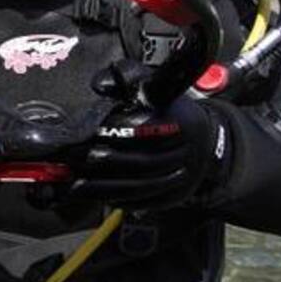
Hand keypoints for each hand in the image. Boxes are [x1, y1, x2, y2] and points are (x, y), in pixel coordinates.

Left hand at [68, 95, 229, 209]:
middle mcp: (182, 154)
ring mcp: (178, 180)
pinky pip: (139, 202)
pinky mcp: (170, 198)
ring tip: (75, 182)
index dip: (113, 131)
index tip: (89, 132)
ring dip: (102, 187)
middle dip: (102, 161)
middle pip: (138, 161)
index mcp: (179, 124)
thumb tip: (101, 84)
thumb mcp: (157, 87)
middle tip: (74, 158)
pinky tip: (93, 195)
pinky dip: (114, 200)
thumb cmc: (174, 114)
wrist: (206, 145)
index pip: (142, 129)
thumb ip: (129, 79)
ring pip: (137, 187)